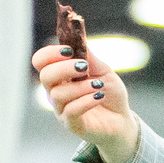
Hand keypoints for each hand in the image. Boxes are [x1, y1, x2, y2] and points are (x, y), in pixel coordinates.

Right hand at [32, 40, 138, 162]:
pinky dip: (86, 101)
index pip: (41, 61)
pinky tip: (99, 97)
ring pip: (58, 95)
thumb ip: (89, 57)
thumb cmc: (109, 93)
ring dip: (80, 87)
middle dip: (63, 68)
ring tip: (98, 86)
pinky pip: (71, 111)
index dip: (50, 53)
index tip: (68, 50)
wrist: (122, 120)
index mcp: (60, 75)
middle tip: (84, 67)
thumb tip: (78, 38)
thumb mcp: (103, 70)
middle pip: (45, 76)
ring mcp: (61, 109)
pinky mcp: (71, 125)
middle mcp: (56, 91)